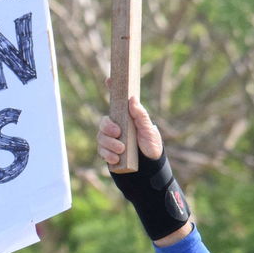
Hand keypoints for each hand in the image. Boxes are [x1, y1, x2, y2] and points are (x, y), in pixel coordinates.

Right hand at [100, 96, 193, 243]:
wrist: (150, 174)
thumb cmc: (152, 150)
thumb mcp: (150, 133)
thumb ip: (141, 117)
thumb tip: (132, 100)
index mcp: (128, 120)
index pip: (117, 102)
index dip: (112, 89)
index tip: (109, 78)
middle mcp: (118, 128)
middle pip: (104, 122)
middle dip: (108, 127)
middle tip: (118, 133)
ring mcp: (112, 141)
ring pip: (101, 137)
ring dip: (109, 143)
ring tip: (121, 150)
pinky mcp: (108, 154)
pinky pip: (101, 151)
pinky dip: (107, 154)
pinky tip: (116, 158)